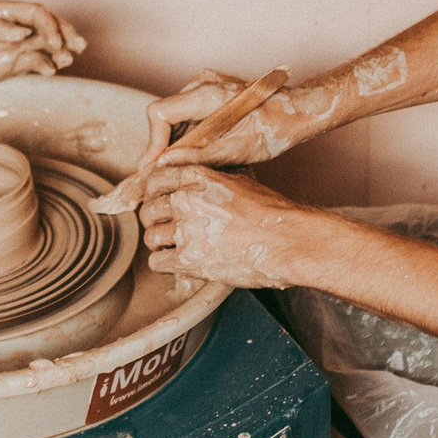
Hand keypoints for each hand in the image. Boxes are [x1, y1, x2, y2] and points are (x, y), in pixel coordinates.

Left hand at [0, 0, 86, 93]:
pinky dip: (45, 66)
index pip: (35, 13)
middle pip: (46, 25)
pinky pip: (33, 63)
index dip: (50, 25)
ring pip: (43, 44)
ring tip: (67, 60)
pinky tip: (50, 72)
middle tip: (77, 48)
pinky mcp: (6, 65)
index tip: (54, 43)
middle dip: (64, 34)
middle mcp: (8, 26)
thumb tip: (24, 34)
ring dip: (59, 50)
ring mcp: (9, 46)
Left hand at [135, 165, 320, 288]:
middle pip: (148, 210)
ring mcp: (185, 230)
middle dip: (155, 220)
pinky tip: (178, 262)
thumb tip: (182, 173)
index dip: (154, 194)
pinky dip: (164, 264)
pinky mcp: (189, 259)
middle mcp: (185, 200)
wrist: (288, 241)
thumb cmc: (270, 212)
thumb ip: (204, 176)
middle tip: (166, 229)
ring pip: (151, 237)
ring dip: (160, 244)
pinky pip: (157, 262)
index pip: (154, 180)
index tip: (159, 204)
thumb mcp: (236, 180)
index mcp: (196, 177)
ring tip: (175, 247)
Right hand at [143, 70, 310, 170]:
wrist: (299, 110)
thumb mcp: (236, 151)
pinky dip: (190, 131)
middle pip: (166, 115)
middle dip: (164, 144)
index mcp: (208, 95)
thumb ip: (198, 157)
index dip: (153, 142)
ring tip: (191, 162)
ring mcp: (206, 82)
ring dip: (178, 139)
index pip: (160, 113)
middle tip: (168, 171)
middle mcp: (203, 82)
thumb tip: (164, 165)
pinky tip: (203, 148)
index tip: (154, 165)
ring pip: (176, 115)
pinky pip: (189, 111)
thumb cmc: (274, 130)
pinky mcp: (212, 87)